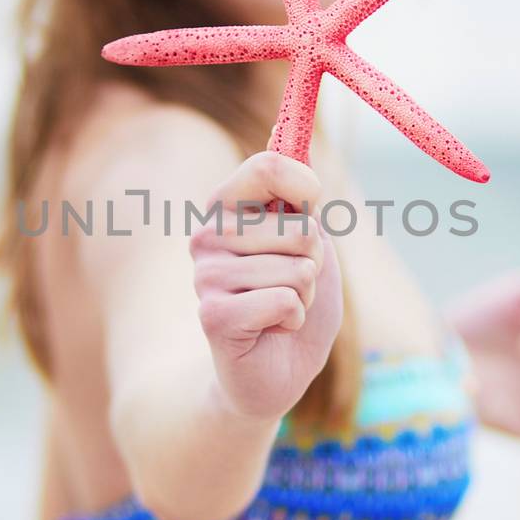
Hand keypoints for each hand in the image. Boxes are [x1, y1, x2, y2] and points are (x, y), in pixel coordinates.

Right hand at [190, 151, 342, 420]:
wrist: (274, 372)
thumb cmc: (293, 301)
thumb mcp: (310, 243)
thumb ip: (302, 201)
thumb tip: (295, 148)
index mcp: (227, 207)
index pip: (268, 166)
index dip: (305, 186)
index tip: (311, 206)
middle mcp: (208, 235)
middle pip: (300, 228)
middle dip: (313, 264)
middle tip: (291, 285)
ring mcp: (206, 275)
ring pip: (298, 271)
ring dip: (304, 297)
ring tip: (280, 310)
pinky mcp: (213, 314)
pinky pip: (284, 302)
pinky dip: (293, 320)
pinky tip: (272, 330)